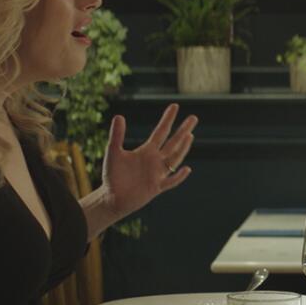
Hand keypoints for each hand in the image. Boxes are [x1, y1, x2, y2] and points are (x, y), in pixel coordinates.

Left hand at [97, 103, 197, 220]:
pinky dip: (179, 176)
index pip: (161, 132)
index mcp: (147, 151)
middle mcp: (156, 160)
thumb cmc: (112, 176)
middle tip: (194, 118)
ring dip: (182, 148)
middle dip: (183, 130)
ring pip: (175, 159)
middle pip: (173, 143)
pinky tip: (187, 169)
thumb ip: (117, 136)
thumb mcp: (113, 153)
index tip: (175, 106)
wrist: (112, 198)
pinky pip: (171, 181)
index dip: (168, 119)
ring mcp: (158, 173)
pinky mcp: (156, 187)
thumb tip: (119, 116)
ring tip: (190, 136)